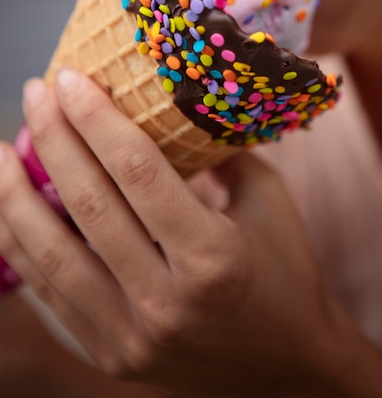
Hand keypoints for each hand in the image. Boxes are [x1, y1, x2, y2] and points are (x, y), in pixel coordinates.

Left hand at [0, 70, 381, 397]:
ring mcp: (132, 336)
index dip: (96, 119)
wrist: (287, 369)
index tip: (69, 79)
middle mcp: (166, 301)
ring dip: (15, 194)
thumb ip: (222, 152)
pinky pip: (50, 293)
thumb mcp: (267, 201)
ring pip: (51, 254)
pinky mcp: (111, 355)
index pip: (138, 172)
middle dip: (54, 139)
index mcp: (213, 257)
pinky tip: (9, 209)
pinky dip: (21, 246)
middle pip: (89, 204)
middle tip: (36, 93)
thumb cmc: (287, 272)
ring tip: (2, 150)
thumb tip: (178, 106)